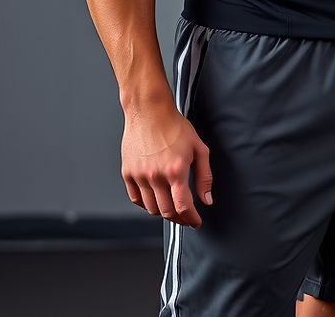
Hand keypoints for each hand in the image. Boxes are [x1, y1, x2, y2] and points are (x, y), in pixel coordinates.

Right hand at [121, 104, 212, 228]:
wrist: (149, 112)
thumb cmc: (175, 127)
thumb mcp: (199, 148)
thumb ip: (204, 176)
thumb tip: (206, 200)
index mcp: (175, 170)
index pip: (183, 206)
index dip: (191, 219)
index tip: (196, 222)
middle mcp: (156, 176)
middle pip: (166, 212)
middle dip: (179, 218)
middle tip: (186, 217)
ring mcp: (139, 176)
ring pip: (151, 208)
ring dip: (163, 212)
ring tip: (172, 206)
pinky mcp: (127, 173)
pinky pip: (136, 199)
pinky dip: (147, 204)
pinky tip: (156, 198)